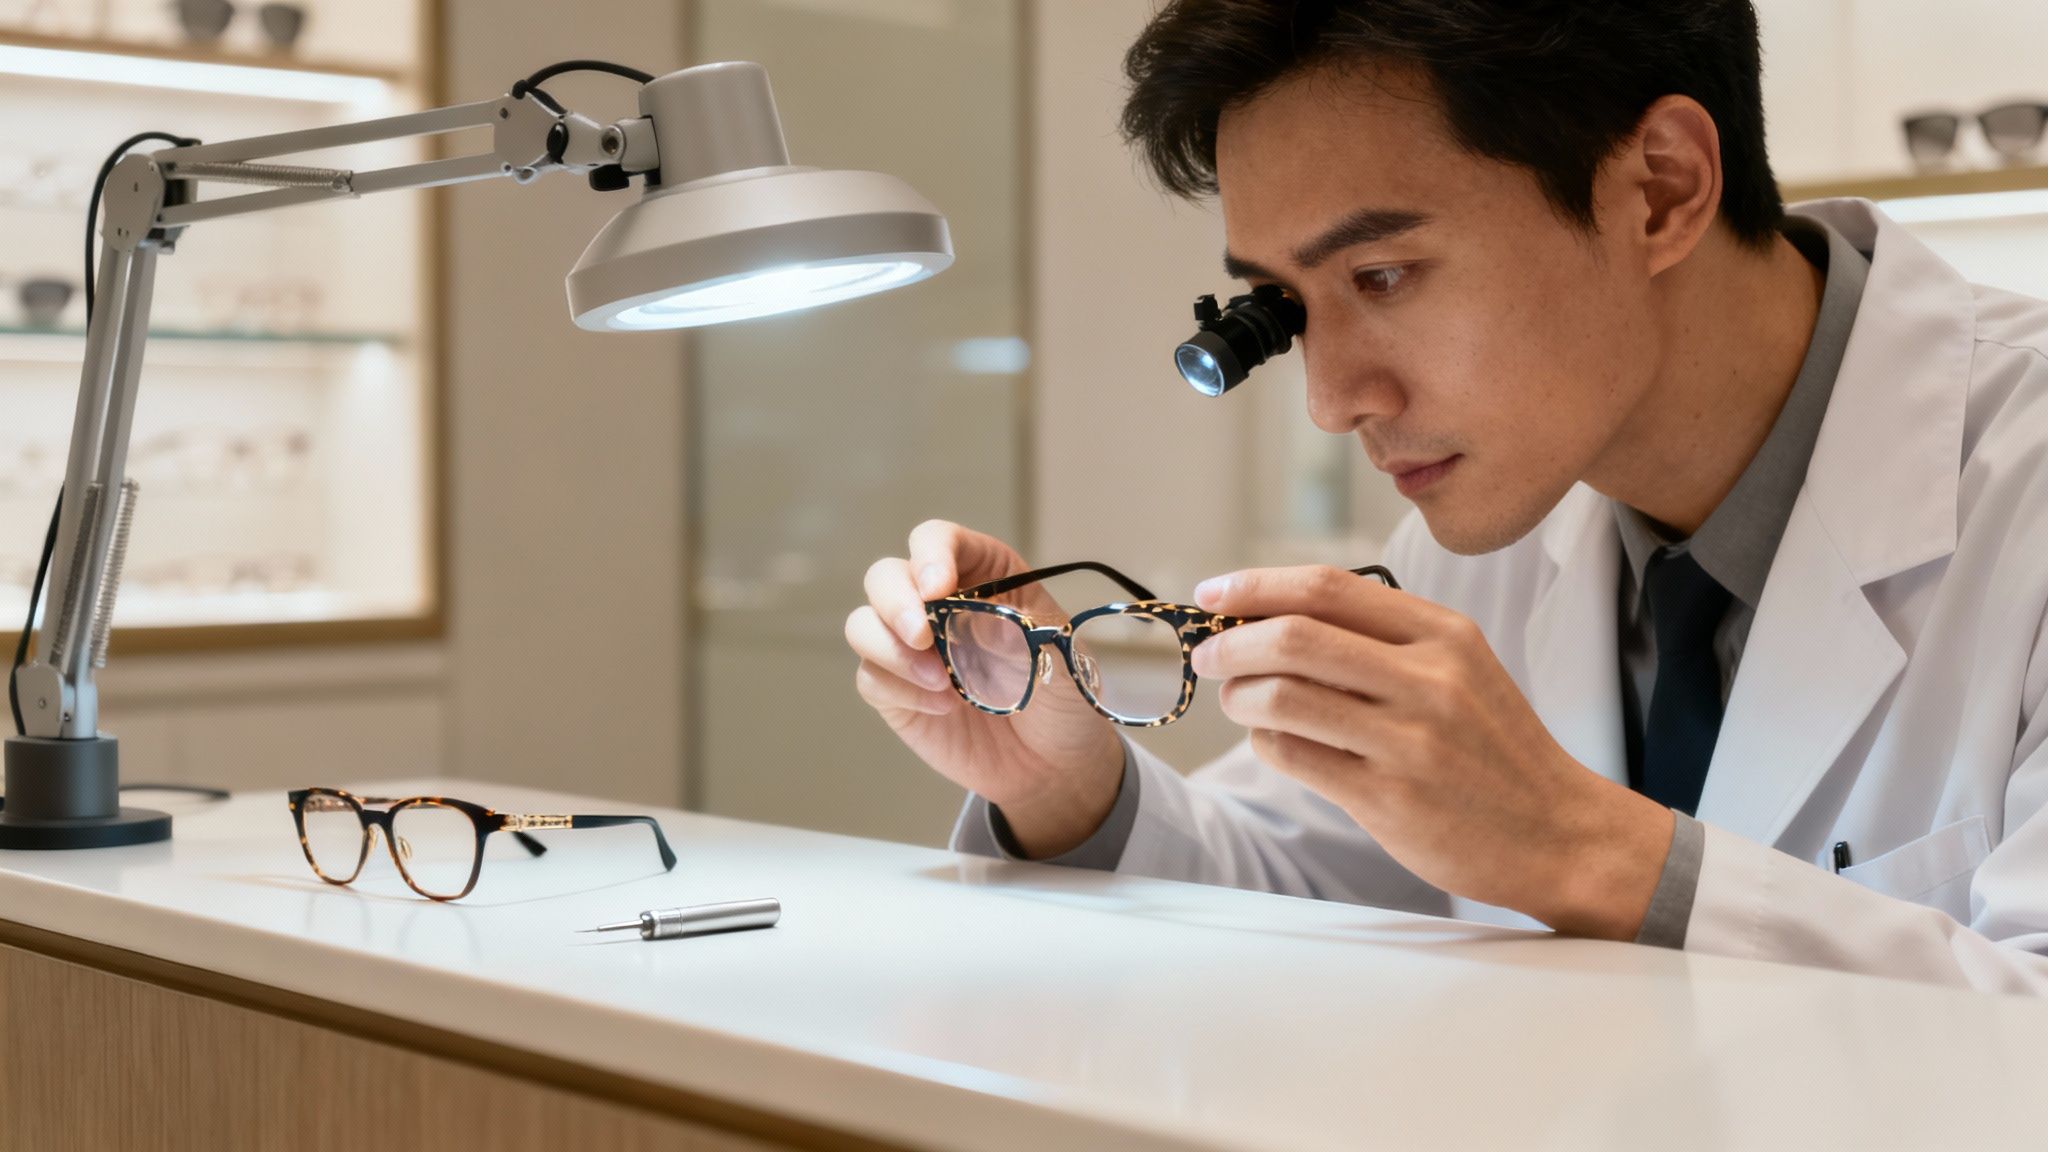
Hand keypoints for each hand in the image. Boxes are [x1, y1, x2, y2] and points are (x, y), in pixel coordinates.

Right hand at [846, 520, 1124, 857]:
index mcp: (983, 575)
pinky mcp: (896, 690)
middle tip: (922, 636)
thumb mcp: (1059, 657)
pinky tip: (944, 707)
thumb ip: (1016, 632)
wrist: (1054, 764)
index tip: (939, 588)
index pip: (939, 540)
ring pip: (863, 625)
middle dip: (896, 602)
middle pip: (886, 577)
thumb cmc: (1062, 696)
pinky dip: (900, 689)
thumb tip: (969, 620)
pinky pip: (871, 677)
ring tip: (941, 683)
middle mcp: (938, 604)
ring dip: (891, 649)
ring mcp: (912, 647)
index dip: (931, 554)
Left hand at [1188, 565, 1674, 938]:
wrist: (1558, 833)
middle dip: (1231, 642)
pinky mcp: (1389, 798)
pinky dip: (1266, 742)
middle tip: (1209, 655)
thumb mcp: (1460, 668)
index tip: (1212, 595)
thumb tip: (1271, 615)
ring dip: (1239, 695)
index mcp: (1443, 635)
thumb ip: (1380, 639)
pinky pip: (1295, 756)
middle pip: (1293, 636)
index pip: (1327, 588)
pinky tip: (1272, 740)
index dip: (1255, 585)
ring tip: (1237, 700)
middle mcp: (1428, 680)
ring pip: (1283, 698)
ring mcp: (1409, 741)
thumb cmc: (1493, 748)